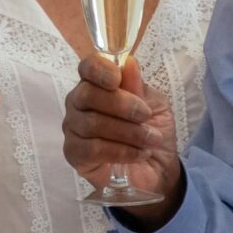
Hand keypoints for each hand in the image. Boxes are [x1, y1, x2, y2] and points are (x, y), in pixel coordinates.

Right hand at [61, 55, 180, 214]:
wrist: (158, 169)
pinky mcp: (74, 155)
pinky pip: (91, 149)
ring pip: (91, 123)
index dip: (100, 69)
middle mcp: (79, 104)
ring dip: (127, 131)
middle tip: (145, 116)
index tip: (117, 78)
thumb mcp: (154, 105)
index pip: (88, 67)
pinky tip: (138, 154)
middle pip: (87, 94)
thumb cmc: (152, 130)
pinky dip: (119, 151)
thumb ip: (138, 86)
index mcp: (97, 84)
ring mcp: (73, 129)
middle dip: (121, 104)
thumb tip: (128, 63)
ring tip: (150, 139)